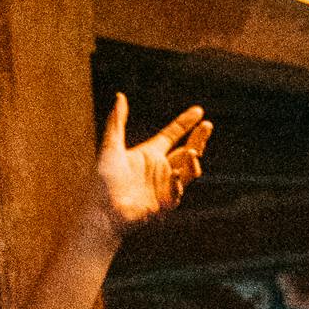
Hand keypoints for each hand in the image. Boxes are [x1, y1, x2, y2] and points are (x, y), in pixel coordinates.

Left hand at [94, 91, 210, 236]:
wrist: (101, 212)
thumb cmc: (102, 182)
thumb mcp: (110, 148)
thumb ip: (116, 123)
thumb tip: (120, 96)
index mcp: (148, 153)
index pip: (172, 134)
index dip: (185, 123)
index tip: (199, 110)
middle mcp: (159, 168)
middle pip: (186, 149)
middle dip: (199, 138)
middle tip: (207, 125)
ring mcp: (164, 185)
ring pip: (189, 169)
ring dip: (193, 159)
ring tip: (194, 150)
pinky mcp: (165, 202)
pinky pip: (179, 189)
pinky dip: (179, 181)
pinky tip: (175, 173)